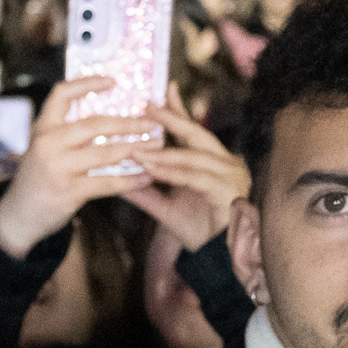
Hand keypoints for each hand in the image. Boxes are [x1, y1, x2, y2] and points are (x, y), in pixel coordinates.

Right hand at [0, 75, 158, 260]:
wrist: (18, 216)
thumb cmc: (38, 180)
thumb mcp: (44, 149)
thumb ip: (67, 134)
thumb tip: (107, 120)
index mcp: (43, 129)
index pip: (62, 94)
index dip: (87, 83)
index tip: (112, 81)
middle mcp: (48, 144)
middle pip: (95, 124)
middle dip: (129, 123)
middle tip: (152, 123)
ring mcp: (58, 168)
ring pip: (106, 153)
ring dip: (136, 149)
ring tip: (156, 146)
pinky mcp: (69, 192)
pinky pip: (107, 182)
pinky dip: (130, 180)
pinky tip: (146, 178)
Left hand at [126, 84, 249, 252]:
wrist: (219, 258)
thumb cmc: (198, 230)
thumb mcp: (165, 207)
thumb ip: (144, 193)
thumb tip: (117, 180)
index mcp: (211, 161)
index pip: (192, 131)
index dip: (178, 111)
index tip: (163, 90)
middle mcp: (224, 162)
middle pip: (196, 133)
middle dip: (172, 118)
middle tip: (148, 105)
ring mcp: (230, 174)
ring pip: (194, 155)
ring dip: (164, 151)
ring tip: (138, 146)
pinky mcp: (228, 190)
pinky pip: (196, 177)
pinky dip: (173, 172)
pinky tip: (153, 168)